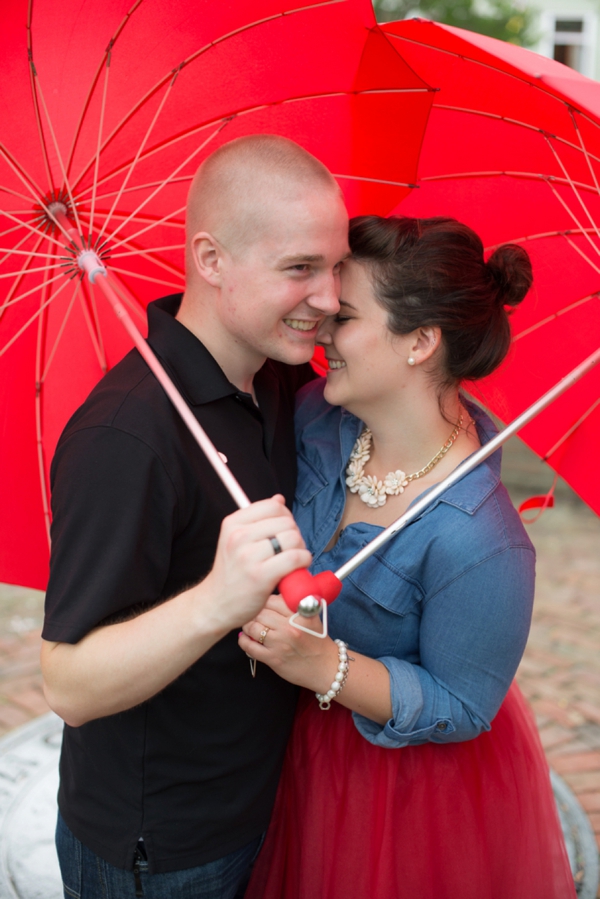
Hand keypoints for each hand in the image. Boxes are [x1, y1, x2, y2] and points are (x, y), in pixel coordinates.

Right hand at [199, 496, 310, 632]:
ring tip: (292, 561)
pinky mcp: (261, 576)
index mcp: (232, 523)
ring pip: (293, 538)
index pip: (273, 506)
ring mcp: (248, 556)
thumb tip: (279, 499)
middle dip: (295, 535)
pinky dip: (303, 562)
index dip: (286, 517)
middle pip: (287, 522)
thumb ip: (258, 519)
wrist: (216, 604)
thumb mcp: (236, 539)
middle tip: (288, 550)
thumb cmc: (232, 572)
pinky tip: (296, 569)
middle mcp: (239, 536)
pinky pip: (295, 558)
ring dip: (300, 549)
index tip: (283, 532)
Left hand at [239, 594, 338, 692]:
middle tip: (253, 615)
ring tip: (249, 626)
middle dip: (254, 613)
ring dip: (247, 626)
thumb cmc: (317, 642)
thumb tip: (275, 593)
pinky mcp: (273, 659)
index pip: (272, 600)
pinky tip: (245, 639)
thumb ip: (296, 604)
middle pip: (260, 612)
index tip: (263, 605)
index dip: (265, 601)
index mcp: (300, 614)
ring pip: (252, 627)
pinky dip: (244, 641)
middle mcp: (289, 627)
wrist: (326, 668)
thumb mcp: (312, 618)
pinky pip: (250, 647)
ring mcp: (280, 643)